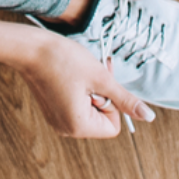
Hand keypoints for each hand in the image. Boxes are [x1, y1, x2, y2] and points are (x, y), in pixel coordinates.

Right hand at [18, 33, 154, 137]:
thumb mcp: (101, 78)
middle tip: (97, 70)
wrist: (29, 48)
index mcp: (78, 126)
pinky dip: (81, 91)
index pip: (113, 126)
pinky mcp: (53, 111)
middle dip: (104, 93)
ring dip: (93, 89)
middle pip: (101, 118)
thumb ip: (125, 100)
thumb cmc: (64, 60)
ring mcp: (58, 121)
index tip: (103, 80)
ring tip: (85, 70)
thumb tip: (148, 117)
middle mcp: (66, 130)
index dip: (113, 102)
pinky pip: (77, 106)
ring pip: (90, 110)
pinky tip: (74, 74)